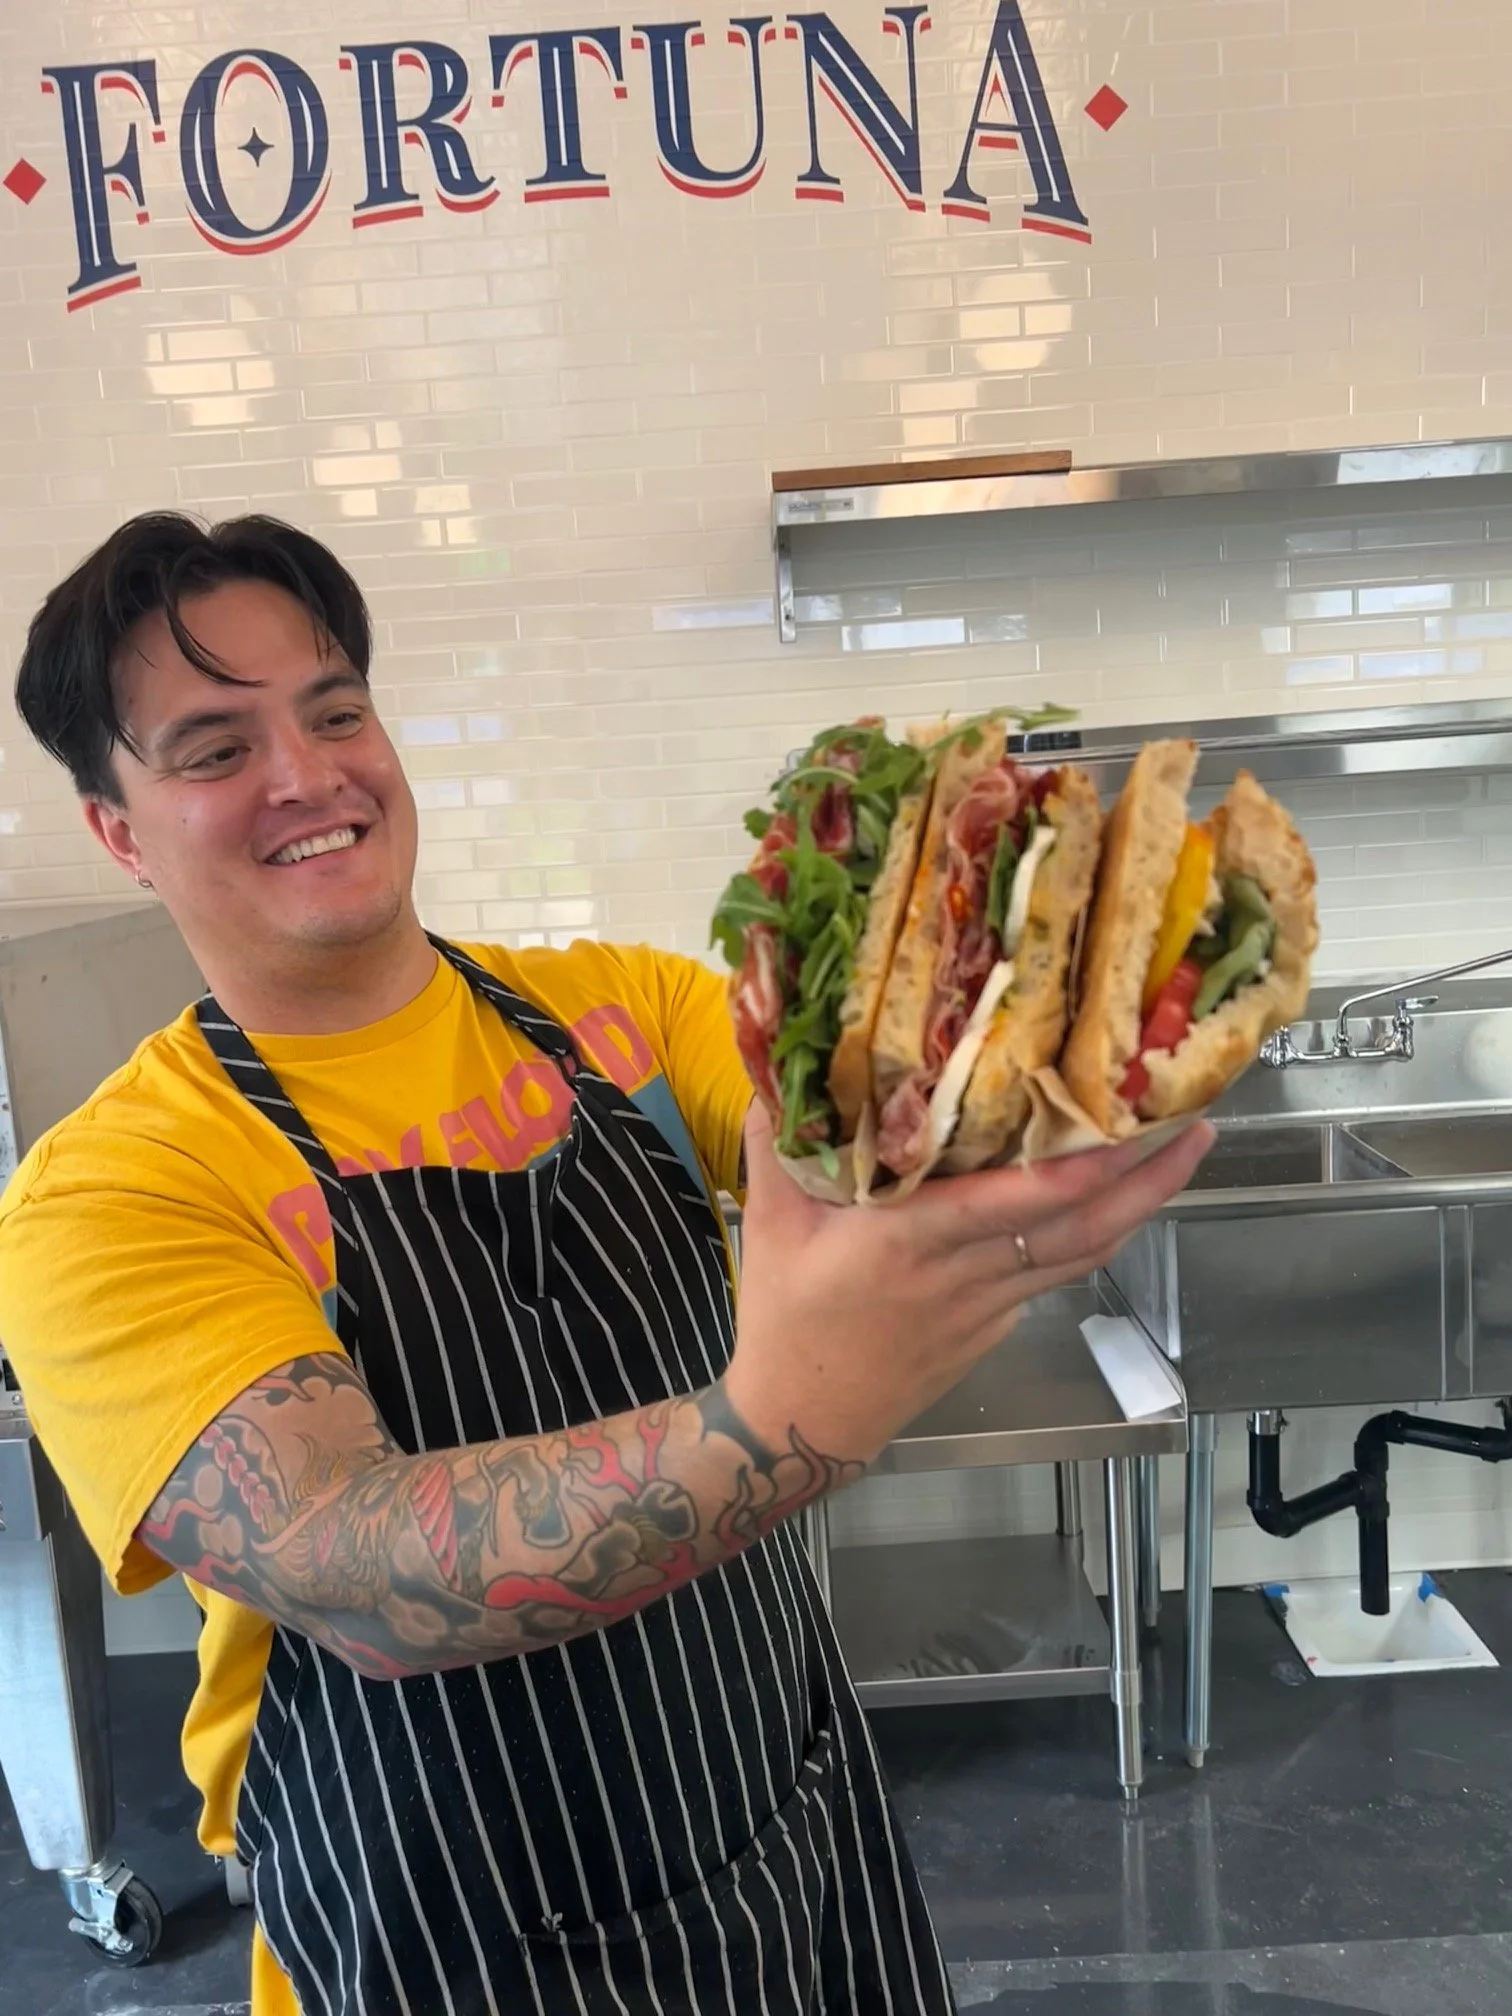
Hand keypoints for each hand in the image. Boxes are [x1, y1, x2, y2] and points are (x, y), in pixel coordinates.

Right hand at [725, 1104, 1212, 1468]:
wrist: (803, 1423)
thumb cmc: (785, 1319)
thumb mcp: (768, 1221)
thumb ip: (775, 1138)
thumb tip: (778, 1062)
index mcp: (909, 1242)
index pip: (1010, 1204)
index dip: (1076, 1170)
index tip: (1125, 1126)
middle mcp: (963, 1275)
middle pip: (1077, 1230)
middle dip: (1145, 1180)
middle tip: (1196, 1127)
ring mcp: (988, 1306)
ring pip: (1082, 1253)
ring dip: (1139, 1205)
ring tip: (1181, 1151)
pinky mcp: (996, 1325)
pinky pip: (1056, 1272)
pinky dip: (1094, 1232)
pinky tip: (1115, 1198)